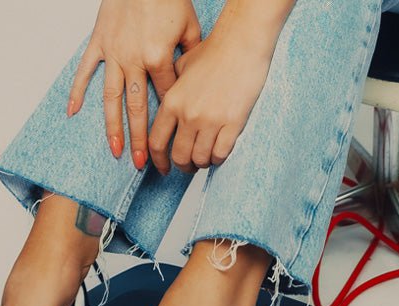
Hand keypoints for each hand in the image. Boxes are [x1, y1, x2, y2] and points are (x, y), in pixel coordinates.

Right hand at [67, 0, 201, 168]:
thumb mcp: (190, 28)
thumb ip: (191, 59)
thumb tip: (193, 84)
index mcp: (159, 58)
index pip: (166, 98)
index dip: (171, 120)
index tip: (174, 142)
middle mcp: (134, 60)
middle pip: (138, 109)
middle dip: (141, 139)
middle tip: (144, 165)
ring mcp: (114, 53)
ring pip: (112, 98)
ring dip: (113, 128)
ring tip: (116, 152)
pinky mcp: (99, 42)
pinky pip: (85, 71)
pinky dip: (77, 92)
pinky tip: (72, 113)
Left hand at [148, 29, 272, 175]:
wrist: (241, 44)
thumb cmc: (214, 52)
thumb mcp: (182, 67)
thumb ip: (172, 89)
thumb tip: (168, 108)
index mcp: (172, 102)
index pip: (156, 142)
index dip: (158, 161)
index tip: (163, 169)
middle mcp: (188, 114)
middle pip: (179, 156)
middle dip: (184, 166)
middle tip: (190, 166)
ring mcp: (210, 120)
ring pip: (201, 159)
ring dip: (203, 163)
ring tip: (206, 158)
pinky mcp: (232, 123)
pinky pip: (221, 154)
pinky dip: (219, 158)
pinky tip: (220, 152)